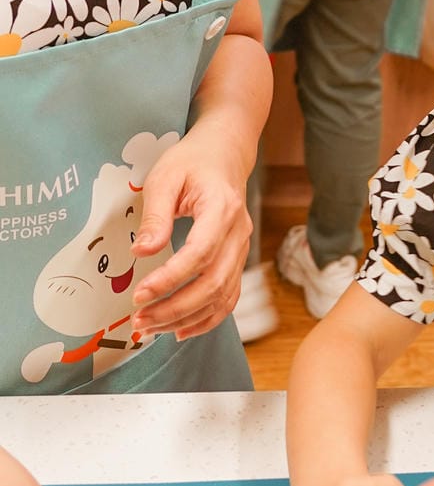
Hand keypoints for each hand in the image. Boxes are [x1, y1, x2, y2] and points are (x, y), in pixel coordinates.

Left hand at [129, 126, 252, 339]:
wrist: (224, 155)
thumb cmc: (193, 162)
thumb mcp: (165, 178)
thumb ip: (155, 217)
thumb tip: (142, 253)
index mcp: (222, 209)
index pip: (200, 253)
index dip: (170, 278)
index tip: (140, 294)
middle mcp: (238, 234)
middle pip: (213, 283)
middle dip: (175, 308)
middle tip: (140, 320)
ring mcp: (242, 249)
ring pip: (221, 296)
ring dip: (186, 318)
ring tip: (152, 328)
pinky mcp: (237, 260)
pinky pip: (228, 297)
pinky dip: (206, 319)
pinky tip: (181, 330)